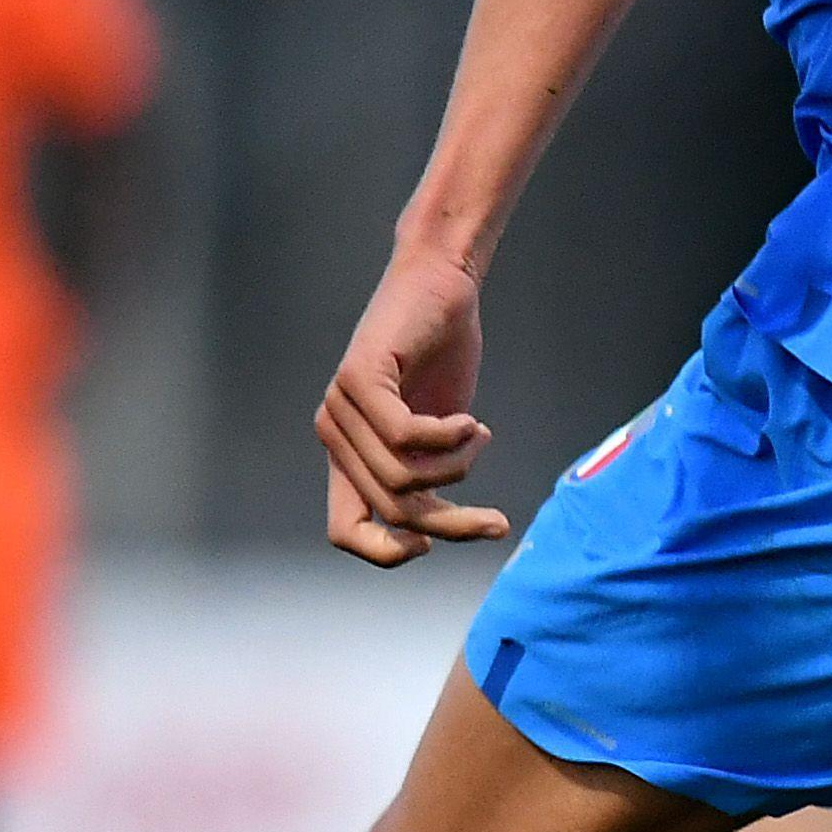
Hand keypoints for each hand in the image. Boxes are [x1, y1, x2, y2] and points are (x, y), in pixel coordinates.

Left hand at [319, 241, 508, 565]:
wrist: (441, 278)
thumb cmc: (442, 349)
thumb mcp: (439, 428)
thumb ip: (426, 473)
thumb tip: (430, 531)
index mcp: (347, 452)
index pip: (345, 529)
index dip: (385, 552)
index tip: (432, 545)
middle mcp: (333, 435)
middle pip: (393, 509)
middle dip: (452, 523)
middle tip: (497, 523)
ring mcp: (341, 407)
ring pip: (403, 478)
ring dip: (457, 467)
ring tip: (478, 435)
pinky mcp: (361, 379)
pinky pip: (408, 437)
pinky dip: (451, 439)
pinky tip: (471, 421)